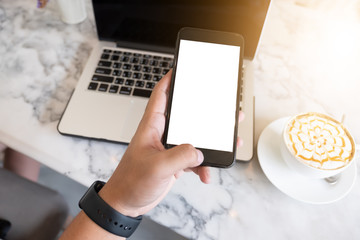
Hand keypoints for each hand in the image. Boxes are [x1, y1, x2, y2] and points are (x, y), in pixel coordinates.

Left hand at [99, 70, 209, 216]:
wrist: (126, 203)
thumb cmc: (131, 182)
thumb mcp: (157, 167)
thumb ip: (180, 157)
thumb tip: (198, 152)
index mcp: (152, 127)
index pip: (161, 96)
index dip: (170, 80)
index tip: (181, 68)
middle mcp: (161, 134)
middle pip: (186, 116)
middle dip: (204, 111)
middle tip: (221, 106)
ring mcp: (169, 149)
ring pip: (194, 138)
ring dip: (210, 141)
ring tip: (228, 139)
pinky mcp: (174, 162)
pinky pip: (194, 159)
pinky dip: (203, 166)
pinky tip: (206, 174)